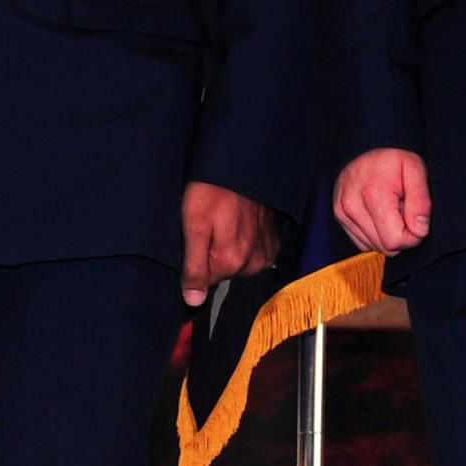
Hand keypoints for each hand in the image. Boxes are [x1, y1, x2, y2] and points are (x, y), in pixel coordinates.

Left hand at [180, 183, 280, 306]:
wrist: (241, 164)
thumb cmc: (213, 189)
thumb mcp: (193, 225)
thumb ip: (194, 267)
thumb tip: (193, 301)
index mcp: (231, 260)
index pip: (206, 282)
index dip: (195, 263)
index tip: (194, 241)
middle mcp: (253, 261)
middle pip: (223, 273)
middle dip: (211, 255)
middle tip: (208, 227)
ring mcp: (265, 251)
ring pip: (238, 264)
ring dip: (228, 248)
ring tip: (223, 221)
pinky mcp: (272, 240)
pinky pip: (254, 254)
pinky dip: (244, 243)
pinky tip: (237, 223)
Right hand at [333, 148, 432, 254]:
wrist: (364, 146)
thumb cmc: (393, 160)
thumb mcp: (415, 170)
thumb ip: (421, 201)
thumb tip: (419, 230)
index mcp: (373, 195)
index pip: (395, 241)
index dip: (412, 235)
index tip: (414, 217)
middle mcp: (352, 206)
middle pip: (384, 247)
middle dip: (400, 235)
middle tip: (403, 211)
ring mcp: (342, 213)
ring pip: (374, 247)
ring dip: (387, 234)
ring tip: (390, 210)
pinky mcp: (339, 217)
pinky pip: (362, 243)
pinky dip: (375, 234)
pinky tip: (379, 215)